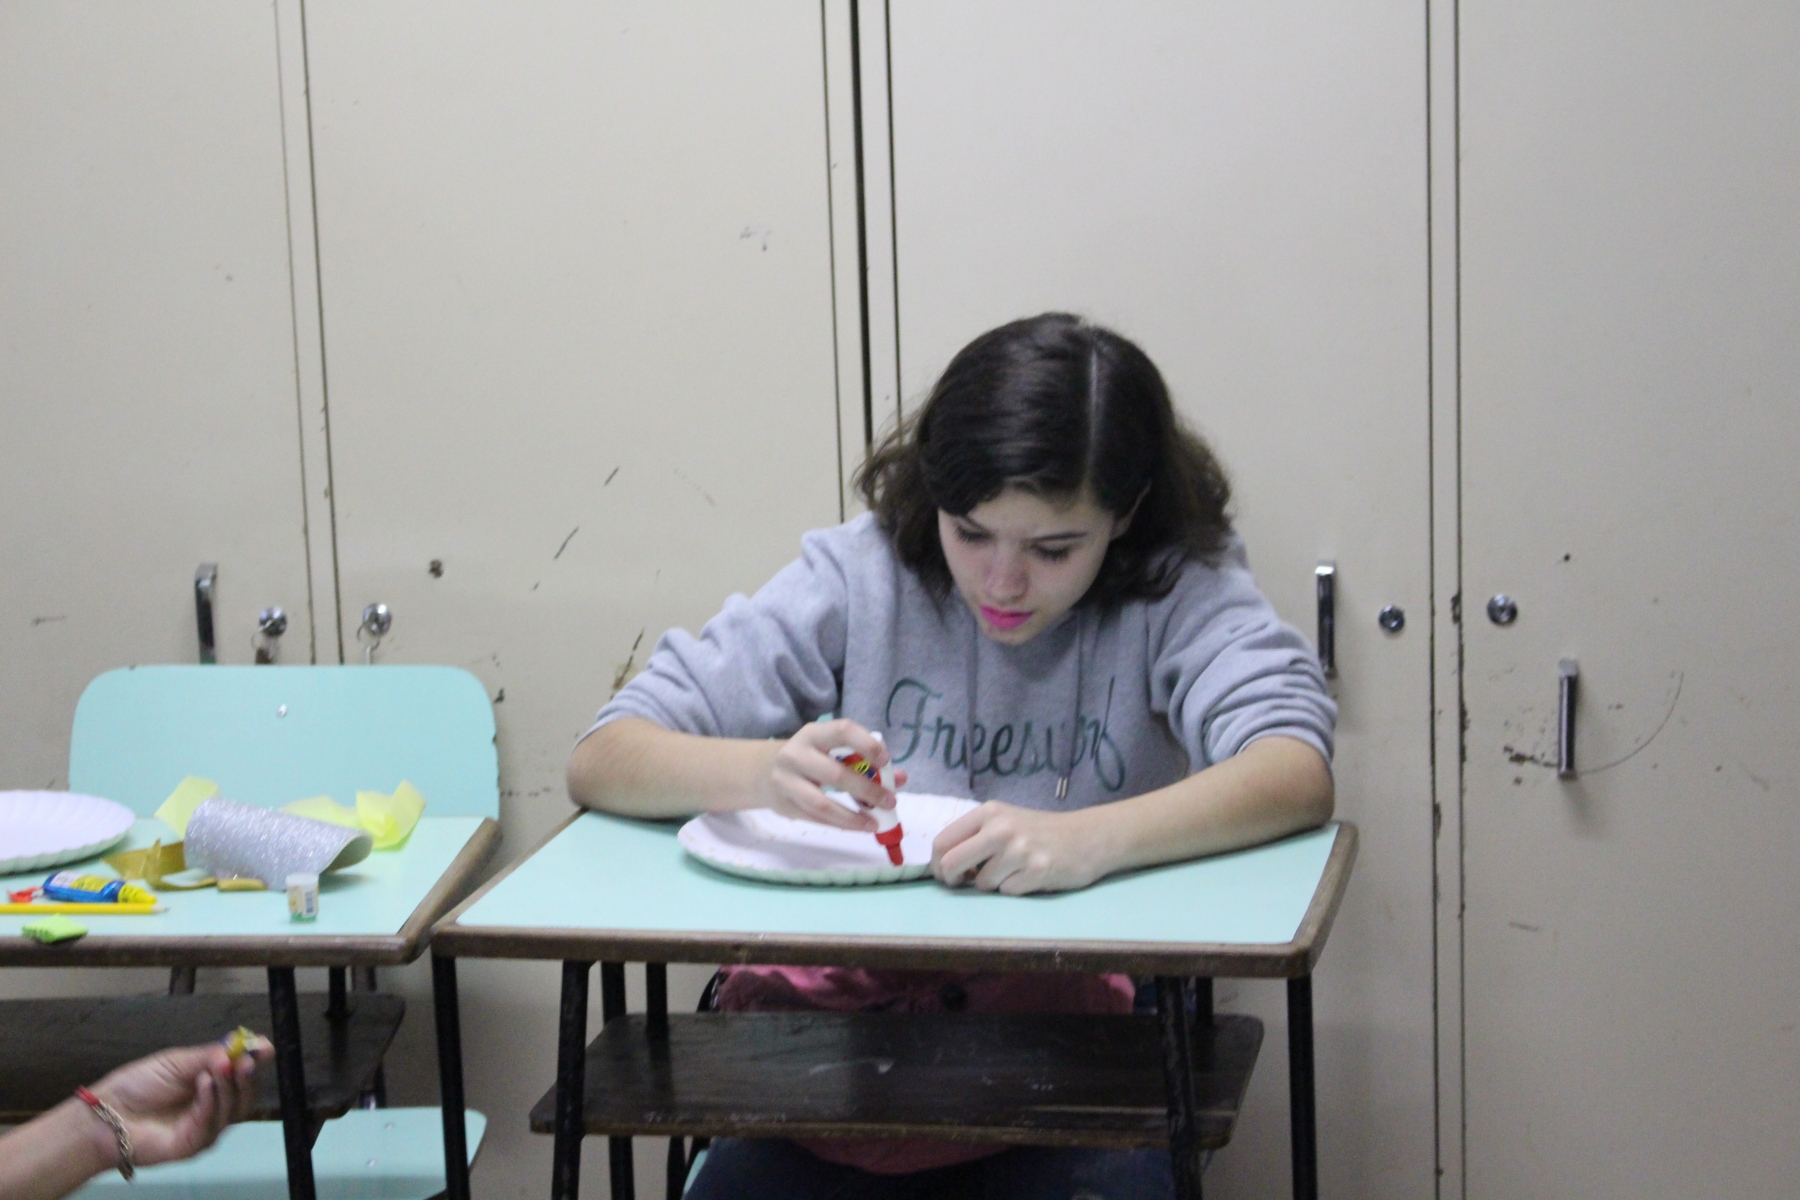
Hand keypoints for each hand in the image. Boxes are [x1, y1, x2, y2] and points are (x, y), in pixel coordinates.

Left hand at [90, 1036, 270, 1167]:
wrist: (107, 1114)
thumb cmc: (139, 1085)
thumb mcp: (178, 1062)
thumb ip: (211, 1055)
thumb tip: (250, 1041)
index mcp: (213, 1086)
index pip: (242, 1075)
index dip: (254, 1061)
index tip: (264, 1047)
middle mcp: (214, 1108)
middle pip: (245, 1095)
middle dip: (248, 1075)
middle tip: (246, 1059)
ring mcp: (206, 1128)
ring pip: (233, 1110)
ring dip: (229, 1086)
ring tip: (220, 1067)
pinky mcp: (194, 1145)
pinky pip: (211, 1124)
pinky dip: (211, 1102)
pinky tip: (204, 1084)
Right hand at [761, 719, 906, 830]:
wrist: (762, 771)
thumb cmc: (809, 757)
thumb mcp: (830, 750)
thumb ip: (864, 761)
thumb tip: (901, 778)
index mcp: (813, 734)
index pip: (842, 731)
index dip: (867, 744)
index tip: (886, 761)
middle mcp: (795, 754)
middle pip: (835, 775)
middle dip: (867, 790)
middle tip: (890, 802)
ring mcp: (786, 782)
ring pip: (822, 804)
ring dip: (852, 816)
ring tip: (874, 823)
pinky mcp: (784, 805)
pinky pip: (816, 819)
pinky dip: (840, 824)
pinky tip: (858, 826)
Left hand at [931, 801, 1106, 894]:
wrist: (1088, 837)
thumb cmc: (1040, 831)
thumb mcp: (1005, 820)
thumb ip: (975, 836)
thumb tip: (943, 864)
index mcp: (989, 812)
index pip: (942, 841)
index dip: (937, 863)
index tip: (944, 873)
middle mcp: (1001, 828)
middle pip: (951, 863)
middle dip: (951, 879)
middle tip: (962, 883)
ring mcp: (1020, 850)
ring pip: (982, 883)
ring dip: (992, 884)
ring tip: (1013, 871)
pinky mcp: (1037, 871)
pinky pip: (1007, 892)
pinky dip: (1014, 889)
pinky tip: (1030, 876)